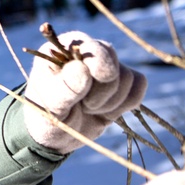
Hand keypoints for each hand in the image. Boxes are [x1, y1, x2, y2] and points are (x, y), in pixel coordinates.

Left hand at [24, 30, 145, 152]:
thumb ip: (65, 87)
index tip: (84, 98)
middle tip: (83, 105)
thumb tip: (83, 69)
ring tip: (89, 108)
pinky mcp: (121, 82)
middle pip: (114, 65)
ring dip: (110, 102)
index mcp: (63, 48)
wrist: (56, 135)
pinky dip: (125, 104)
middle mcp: (87, 51)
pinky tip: (105, 110)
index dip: (97, 73)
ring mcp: (106, 65)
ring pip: (128, 78)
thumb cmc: (45, 115)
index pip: (94, 50)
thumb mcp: (50, 105)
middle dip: (103, 93)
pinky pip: (139, 87)